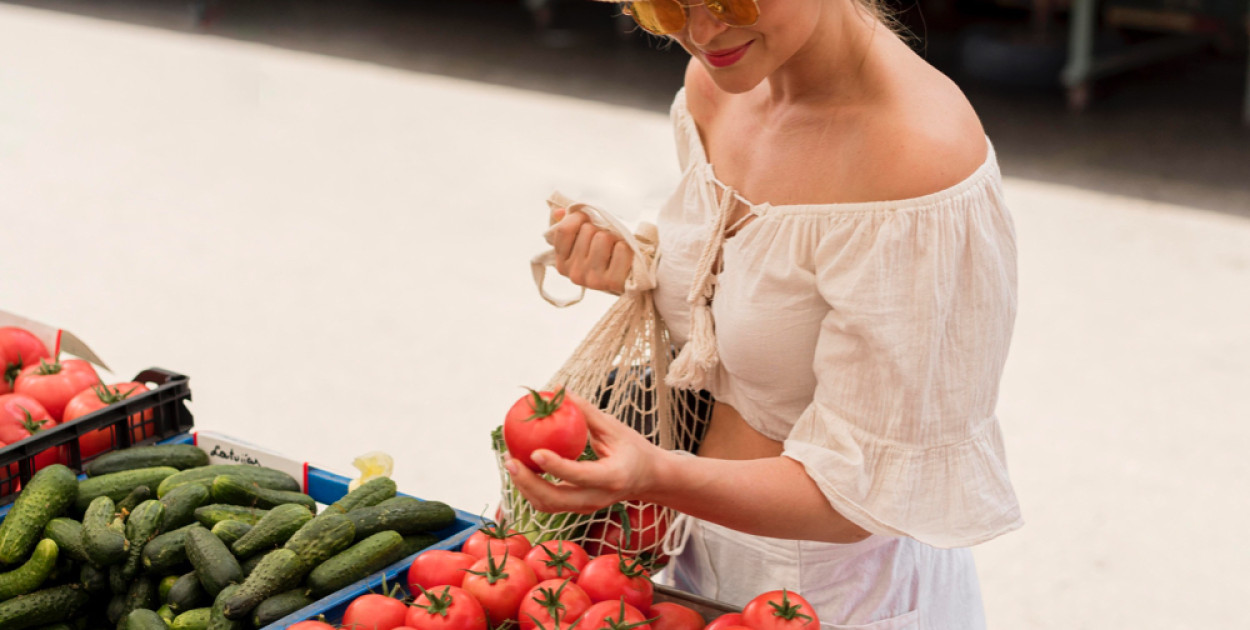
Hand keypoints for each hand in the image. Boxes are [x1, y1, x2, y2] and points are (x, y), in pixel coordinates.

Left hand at [504, 390, 664, 513]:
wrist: (648, 478)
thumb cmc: (633, 449)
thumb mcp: (614, 428)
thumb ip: (586, 412)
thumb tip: (558, 390)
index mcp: (612, 477)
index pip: (580, 475)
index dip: (556, 466)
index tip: (535, 451)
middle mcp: (597, 498)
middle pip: (556, 499)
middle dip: (528, 482)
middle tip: (510, 460)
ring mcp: (586, 507)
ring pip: (548, 505)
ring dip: (524, 486)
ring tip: (511, 461)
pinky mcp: (577, 508)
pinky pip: (549, 503)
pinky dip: (531, 488)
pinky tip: (521, 468)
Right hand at [547, 207, 632, 294]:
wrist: (628, 277)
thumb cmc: (603, 254)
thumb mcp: (582, 240)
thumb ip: (569, 224)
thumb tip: (559, 212)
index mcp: (562, 262)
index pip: (564, 229)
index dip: (578, 217)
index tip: (588, 219)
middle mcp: (574, 273)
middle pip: (587, 230)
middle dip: (599, 229)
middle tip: (605, 241)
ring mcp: (592, 280)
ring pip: (603, 237)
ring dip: (613, 237)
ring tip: (614, 248)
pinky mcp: (612, 283)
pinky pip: (621, 248)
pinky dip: (626, 247)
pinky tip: (623, 256)